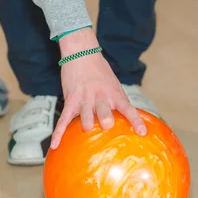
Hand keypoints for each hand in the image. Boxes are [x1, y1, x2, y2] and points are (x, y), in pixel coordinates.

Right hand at [50, 28, 146, 148]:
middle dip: (105, 122)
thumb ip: (119, 101)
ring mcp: (84, 99)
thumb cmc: (100, 71)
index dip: (136, 121)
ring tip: (87, 128)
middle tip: (106, 126)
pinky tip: (55, 145)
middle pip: (104, 114)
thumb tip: (129, 119)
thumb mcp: (114, 84)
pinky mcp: (71, 100)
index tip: (142, 133)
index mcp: (114, 94)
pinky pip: (64, 119)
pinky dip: (59, 133)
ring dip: (86, 125)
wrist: (82, 53)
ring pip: (85, 118)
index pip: (128, 109)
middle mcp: (100, 98)